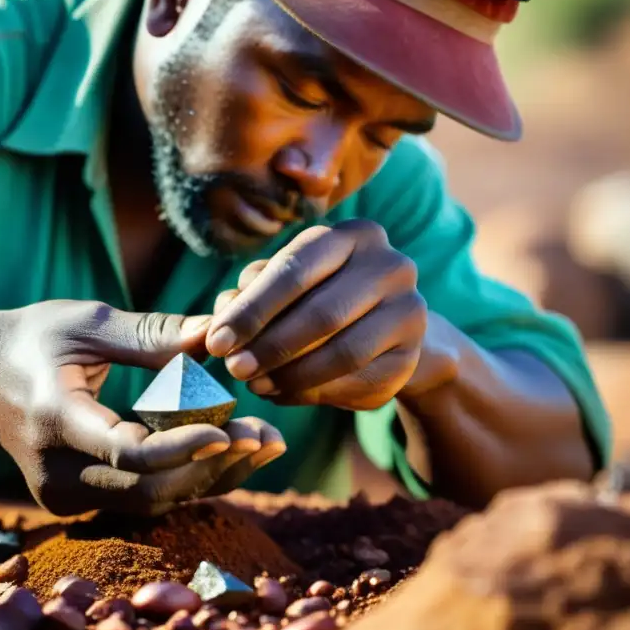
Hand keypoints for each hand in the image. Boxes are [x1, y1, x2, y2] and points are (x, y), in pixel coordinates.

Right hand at [0, 300, 285, 515]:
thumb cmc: (33, 341)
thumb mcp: (86, 324)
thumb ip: (150, 334)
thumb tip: (215, 333)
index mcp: (55, 419)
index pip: (126, 451)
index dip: (183, 447)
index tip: (232, 429)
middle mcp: (56, 470)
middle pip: (149, 488)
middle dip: (214, 466)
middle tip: (269, 436)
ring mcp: (63, 494)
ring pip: (152, 502)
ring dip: (211, 477)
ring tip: (264, 444)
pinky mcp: (76, 501)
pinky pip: (142, 499)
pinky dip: (186, 479)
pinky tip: (228, 453)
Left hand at [205, 220, 426, 410]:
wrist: (383, 331)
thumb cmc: (317, 299)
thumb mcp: (283, 289)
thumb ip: (250, 298)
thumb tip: (219, 323)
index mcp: (351, 236)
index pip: (294, 269)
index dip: (252, 309)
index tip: (217, 342)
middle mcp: (389, 265)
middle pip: (321, 312)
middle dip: (270, 346)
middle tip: (234, 370)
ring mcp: (409, 309)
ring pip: (343, 352)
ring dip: (291, 375)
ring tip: (257, 385)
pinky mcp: (412, 355)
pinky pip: (359, 381)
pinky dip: (315, 392)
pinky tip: (284, 394)